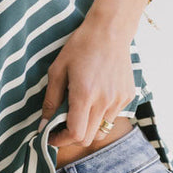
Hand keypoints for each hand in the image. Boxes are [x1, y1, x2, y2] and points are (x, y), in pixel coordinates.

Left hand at [40, 11, 135, 148]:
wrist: (110, 31)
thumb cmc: (80, 47)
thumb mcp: (57, 70)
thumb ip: (50, 100)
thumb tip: (44, 124)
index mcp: (85, 95)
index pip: (75, 134)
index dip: (61, 140)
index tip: (51, 136)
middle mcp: (104, 101)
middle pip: (88, 139)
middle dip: (71, 138)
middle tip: (61, 128)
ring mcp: (119, 100)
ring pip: (101, 131)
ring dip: (87, 129)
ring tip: (78, 113)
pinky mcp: (128, 97)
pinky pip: (112, 117)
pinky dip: (100, 117)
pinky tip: (94, 100)